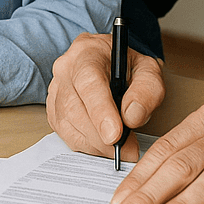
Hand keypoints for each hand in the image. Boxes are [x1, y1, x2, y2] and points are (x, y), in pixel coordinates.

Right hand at [46, 32, 163, 161]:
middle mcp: (65, 70)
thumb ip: (147, 91)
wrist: (111, 63)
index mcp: (87, 53)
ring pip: (68, 124)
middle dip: (101, 136)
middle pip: (74, 108)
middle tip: (128, 150)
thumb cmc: (128, 66)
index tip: (115, 136)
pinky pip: (65, 134)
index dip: (100, 112)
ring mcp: (55, 90)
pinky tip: (104, 144)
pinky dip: (87, 145)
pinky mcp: (53, 110)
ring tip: (120, 148)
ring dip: (95, 144)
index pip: (89, 84)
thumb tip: (131, 117)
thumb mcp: (149, 71)